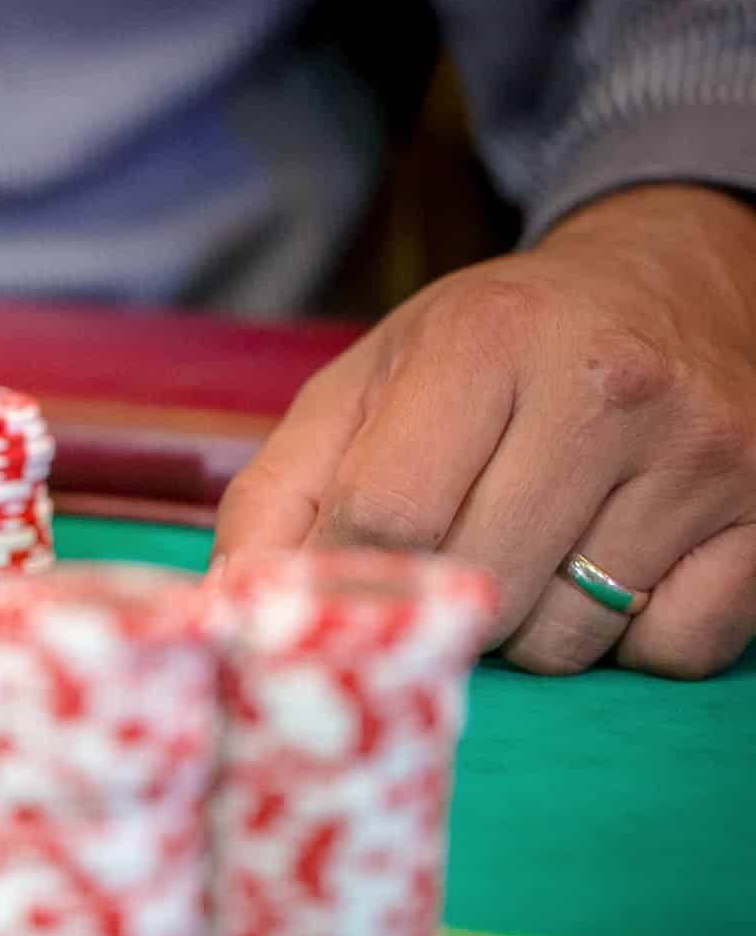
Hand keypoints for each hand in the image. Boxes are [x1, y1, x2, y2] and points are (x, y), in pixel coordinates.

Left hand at [214, 184, 755, 677]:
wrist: (666, 284)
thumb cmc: (491, 353)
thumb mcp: (366, 384)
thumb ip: (280, 492)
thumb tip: (231, 607)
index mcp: (486, 341)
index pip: (388, 519)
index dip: (347, 575)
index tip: (340, 583)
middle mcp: (609, 388)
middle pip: (479, 589)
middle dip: (442, 601)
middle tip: (453, 551)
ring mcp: (704, 454)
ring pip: (571, 639)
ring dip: (531, 626)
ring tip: (537, 544)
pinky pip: (673, 651)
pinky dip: (632, 640)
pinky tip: (616, 566)